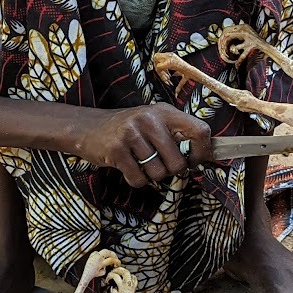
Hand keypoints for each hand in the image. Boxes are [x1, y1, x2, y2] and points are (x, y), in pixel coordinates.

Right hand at [73, 104, 213, 187]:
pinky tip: (128, 167)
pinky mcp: (116, 150)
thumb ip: (176, 135)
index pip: (200, 131)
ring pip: (159, 173)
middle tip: (159, 164)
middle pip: (178, 162)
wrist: (88, 128)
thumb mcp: (153, 122)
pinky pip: (139, 179)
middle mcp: (150, 120)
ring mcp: (132, 134)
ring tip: (140, 163)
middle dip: (171, 171)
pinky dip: (136, 180)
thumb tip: (204, 157)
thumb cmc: (128, 129)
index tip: (195, 161)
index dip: (203, 152)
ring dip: (151, 176)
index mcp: (165, 112)